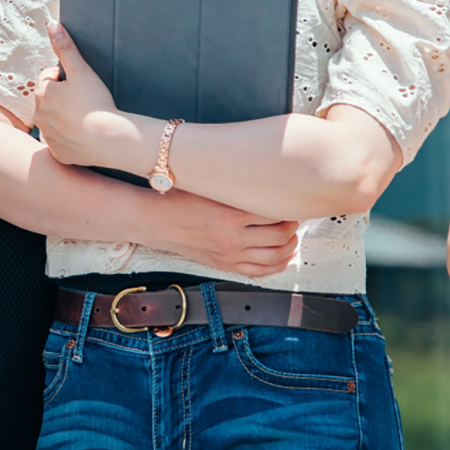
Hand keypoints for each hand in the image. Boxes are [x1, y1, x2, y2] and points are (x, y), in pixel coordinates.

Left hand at [34, 22, 147, 169]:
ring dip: (65, 117)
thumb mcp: (81, 70)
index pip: (49, 77)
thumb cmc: (96, 103)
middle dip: (64, 98)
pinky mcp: (58, 153)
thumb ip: (65, 47)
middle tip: (86, 101)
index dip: (67, 78)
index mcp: (41, 94)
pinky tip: (85, 135)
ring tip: (86, 118)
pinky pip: (62, 142)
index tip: (81, 85)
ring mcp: (48, 137)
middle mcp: (39, 116)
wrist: (109, 139)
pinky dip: (70, 138)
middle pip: (50, 100)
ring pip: (55, 121)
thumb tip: (52, 24)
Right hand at [143, 189, 299, 276]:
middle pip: (279, 236)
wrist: (155, 221)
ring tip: (292, 235)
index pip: (274, 212)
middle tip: (294, 215)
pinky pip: (259, 271)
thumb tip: (264, 178)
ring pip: (274, 256)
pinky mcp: (224, 265)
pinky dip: (277, 266)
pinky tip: (285, 257)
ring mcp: (229, 254)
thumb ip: (236, 186)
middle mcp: (232, 238)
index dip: (288, 206)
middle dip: (292, 226)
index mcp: (230, 215)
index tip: (291, 199)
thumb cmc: (179, 199)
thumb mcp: (209, 186)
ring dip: (289, 246)